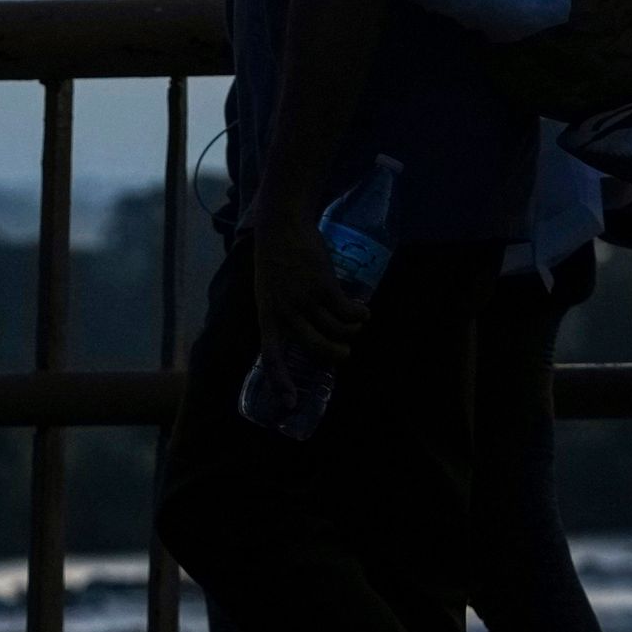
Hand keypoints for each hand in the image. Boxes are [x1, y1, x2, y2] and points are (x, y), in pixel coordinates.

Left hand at [254, 214, 371, 371]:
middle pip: (316, 348)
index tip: (290, 404)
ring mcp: (306, 299)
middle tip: (345, 354)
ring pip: (337, 330)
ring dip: (351, 330)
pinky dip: (359, 314)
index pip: (271, 357)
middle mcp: (286, 313)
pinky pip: (348, 312)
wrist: (283, 227)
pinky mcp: (324, 286)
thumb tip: (304, 335)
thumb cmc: (276, 261)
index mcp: (268, 317)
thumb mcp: (269, 292)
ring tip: (356, 323)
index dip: (281, 383)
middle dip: (335, 355)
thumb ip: (283, 314)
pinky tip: (363, 311)